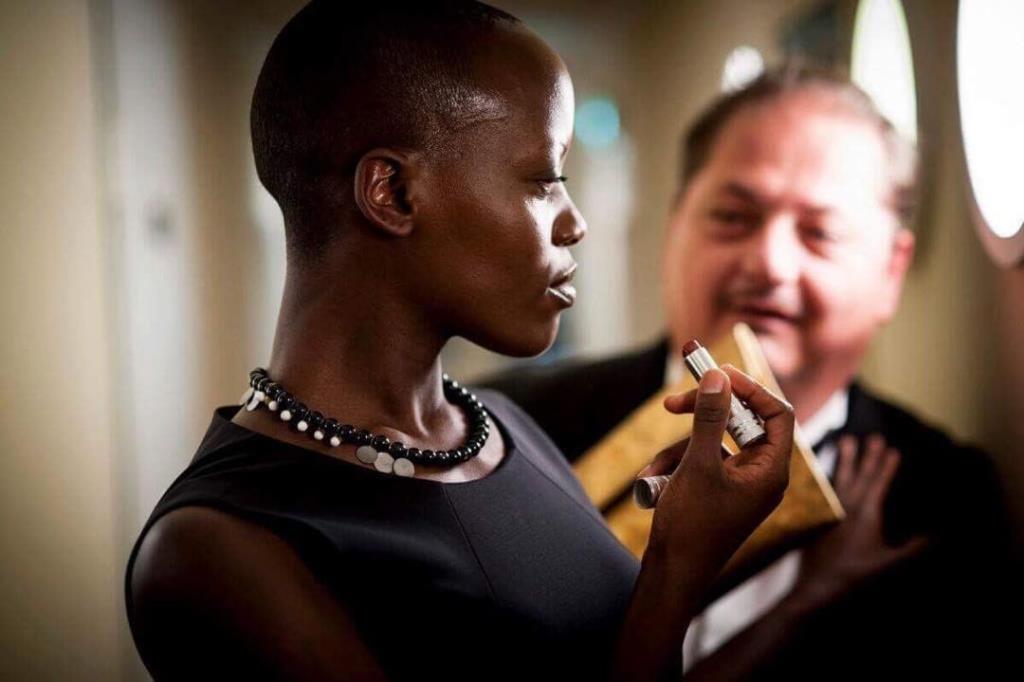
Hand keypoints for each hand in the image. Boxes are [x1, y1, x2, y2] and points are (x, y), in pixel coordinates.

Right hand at [638, 365, 793, 573]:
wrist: (672, 574)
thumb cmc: (692, 526)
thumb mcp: (698, 465)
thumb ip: (710, 417)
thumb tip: (718, 377)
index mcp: (771, 471)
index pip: (777, 413)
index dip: (750, 389)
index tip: (718, 374)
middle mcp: (760, 475)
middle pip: (739, 423)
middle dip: (702, 416)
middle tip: (672, 402)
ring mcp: (738, 484)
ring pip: (712, 443)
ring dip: (679, 449)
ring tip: (656, 471)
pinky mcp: (717, 491)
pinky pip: (700, 462)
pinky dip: (676, 466)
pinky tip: (654, 482)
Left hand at [789, 434, 929, 608]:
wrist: (817, 585)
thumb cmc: (855, 575)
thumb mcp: (889, 563)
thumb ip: (913, 549)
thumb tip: (936, 536)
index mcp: (865, 514)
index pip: (878, 484)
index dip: (886, 467)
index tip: (893, 449)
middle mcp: (847, 507)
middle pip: (860, 476)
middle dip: (869, 456)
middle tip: (873, 437)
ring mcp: (831, 512)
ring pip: (839, 478)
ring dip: (845, 459)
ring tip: (845, 440)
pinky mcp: (819, 519)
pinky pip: (825, 491)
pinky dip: (829, 477)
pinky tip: (829, 472)